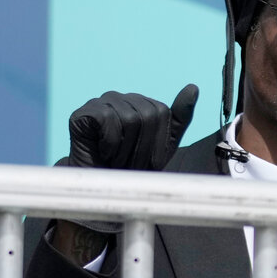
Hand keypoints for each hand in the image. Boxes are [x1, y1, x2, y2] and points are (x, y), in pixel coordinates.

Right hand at [68, 85, 198, 170]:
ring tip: (116, 159)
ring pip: (129, 119)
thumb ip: (179, 117)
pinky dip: (109, 143)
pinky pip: (107, 119)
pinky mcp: (83, 113)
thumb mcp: (165, 144)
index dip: (157, 141)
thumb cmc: (134, 167)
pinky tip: (102, 151)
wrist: (104, 189)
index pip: (161, 111)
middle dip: (142, 147)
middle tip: (129, 163)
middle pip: (146, 115)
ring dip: (125, 149)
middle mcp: (121, 98)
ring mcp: (101, 102)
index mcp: (140, 103)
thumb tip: (193, 87)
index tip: (146, 159)